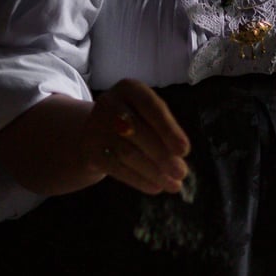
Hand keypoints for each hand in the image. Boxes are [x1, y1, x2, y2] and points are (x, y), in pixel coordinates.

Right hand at [83, 79, 191, 194]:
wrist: (97, 130)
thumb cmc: (135, 120)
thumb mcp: (149, 116)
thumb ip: (166, 131)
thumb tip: (180, 157)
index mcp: (129, 88)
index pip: (151, 107)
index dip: (169, 129)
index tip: (184, 151)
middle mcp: (109, 103)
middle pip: (138, 132)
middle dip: (163, 155)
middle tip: (182, 172)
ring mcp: (95, 126)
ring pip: (128, 153)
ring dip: (154, 172)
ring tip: (173, 185)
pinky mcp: (90, 150)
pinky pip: (117, 168)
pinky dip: (139, 180)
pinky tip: (155, 187)